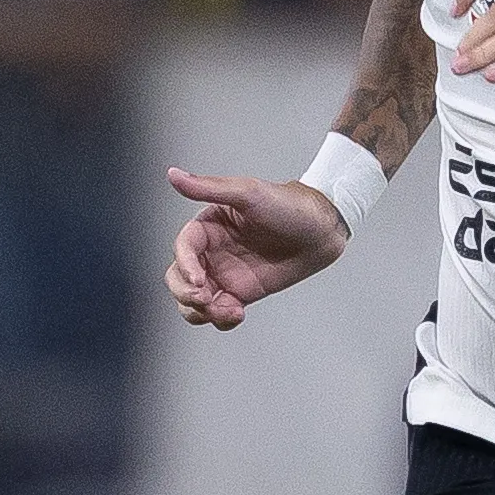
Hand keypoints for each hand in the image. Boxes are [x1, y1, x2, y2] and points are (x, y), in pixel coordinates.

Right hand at [165, 168, 349, 329]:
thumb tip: (173, 175)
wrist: (321, 229)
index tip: (199, 281)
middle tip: (206, 300)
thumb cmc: (287, 203)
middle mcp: (210, 251)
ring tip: (228, 310)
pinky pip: (218, 312)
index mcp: (207, 226)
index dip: (184, 266)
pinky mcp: (240, 293)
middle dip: (185, 294)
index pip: (182, 248)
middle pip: (178, 279)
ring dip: (199, 312)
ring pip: (192, 301)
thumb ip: (209, 187)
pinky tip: (237, 313)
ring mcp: (224, 274)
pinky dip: (220, 319)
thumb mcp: (247, 192)